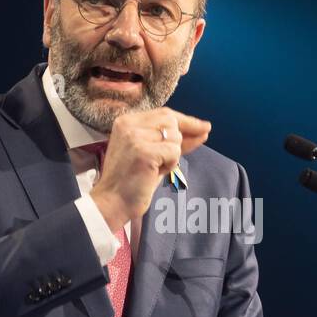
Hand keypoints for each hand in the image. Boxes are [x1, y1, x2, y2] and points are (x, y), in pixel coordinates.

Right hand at [91, 107, 210, 231]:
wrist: (112, 202)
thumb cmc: (132, 181)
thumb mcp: (152, 154)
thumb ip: (172, 140)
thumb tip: (203, 130)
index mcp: (127, 121)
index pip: (164, 113)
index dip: (186, 121)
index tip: (204, 127)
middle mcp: (129, 125)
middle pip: (171, 120)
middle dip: (182, 138)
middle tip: (172, 158)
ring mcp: (135, 137)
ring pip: (174, 137)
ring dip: (172, 155)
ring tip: (154, 168)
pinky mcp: (143, 152)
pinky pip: (174, 152)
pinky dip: (170, 164)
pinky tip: (154, 173)